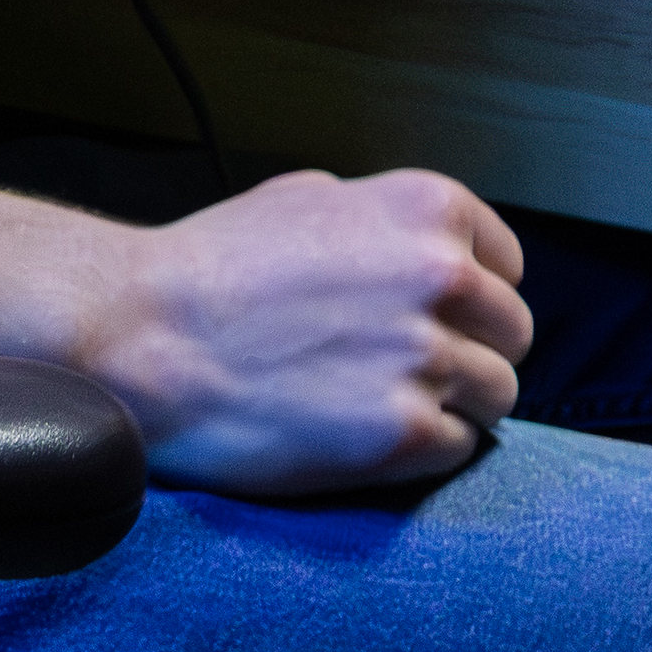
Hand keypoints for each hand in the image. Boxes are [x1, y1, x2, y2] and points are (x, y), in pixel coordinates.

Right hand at [70, 165, 532, 495]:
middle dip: (471, 355)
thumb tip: (436, 252)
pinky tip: (368, 440)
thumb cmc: (212, 268)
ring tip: (385, 409)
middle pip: (511, 335)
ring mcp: (425, 356)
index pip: (507, 268)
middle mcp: (442, 276)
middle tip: (410, 376)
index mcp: (429, 209)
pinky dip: (423, 452)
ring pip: (496, 396)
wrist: (140, 335)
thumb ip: (389, 222)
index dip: (472, 303)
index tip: (438, 325)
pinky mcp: (400, 433)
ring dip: (453, 408)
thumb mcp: (312, 199)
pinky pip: (456, 449)